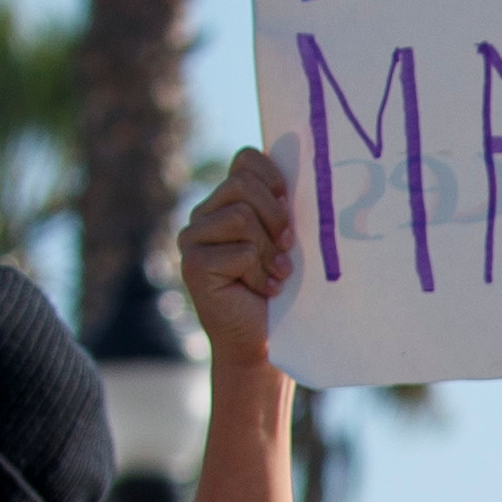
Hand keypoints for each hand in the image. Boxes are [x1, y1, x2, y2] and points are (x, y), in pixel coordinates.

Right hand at [179, 150, 294, 372]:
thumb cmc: (282, 290)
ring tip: (275, 274)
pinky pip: (240, 252)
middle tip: (287, 248)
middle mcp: (204, 214)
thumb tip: (308, 179)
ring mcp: (193, 237)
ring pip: (241, 217)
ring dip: (268, 251)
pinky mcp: (193, 263)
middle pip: (244, 185)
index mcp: (227, 201)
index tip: (290, 205)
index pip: (246, 160)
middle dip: (276, 217)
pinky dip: (260, 274)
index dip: (273, 176)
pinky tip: (263, 290)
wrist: (264, 341)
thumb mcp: (287, 241)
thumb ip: (285, 209)